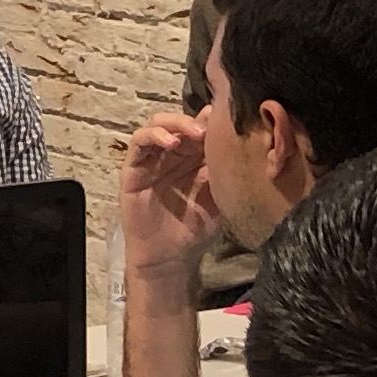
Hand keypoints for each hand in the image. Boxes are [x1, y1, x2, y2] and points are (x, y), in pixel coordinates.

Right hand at [118, 110, 225, 289]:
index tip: (228, 124)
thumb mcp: (220, 197)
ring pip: (159, 123)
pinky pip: (139, 141)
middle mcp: (174, 153)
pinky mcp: (134, 167)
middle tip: (210, 129)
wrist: (171, 256)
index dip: (213, 120)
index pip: (202, 126)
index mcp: (196, 157)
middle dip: (196, 120)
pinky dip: (154, 135)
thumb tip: (242, 141)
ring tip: (194, 134)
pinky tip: (170, 143)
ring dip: (176, 123)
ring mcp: (153, 159)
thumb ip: (226, 170)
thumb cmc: (197, 229)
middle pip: (181, 121)